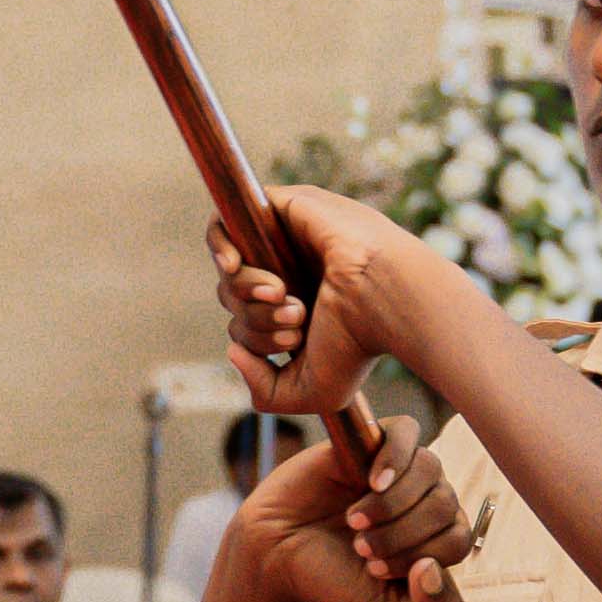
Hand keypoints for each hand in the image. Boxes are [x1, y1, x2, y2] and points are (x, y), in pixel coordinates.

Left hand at [212, 187, 475, 421]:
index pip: (246, 327)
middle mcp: (289, 275)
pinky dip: (219, 245)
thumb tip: (232, 352)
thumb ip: (264, 391)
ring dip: (247, 290)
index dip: (258, 341)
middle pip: (234, 300)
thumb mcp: (309, 392)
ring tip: (282, 293)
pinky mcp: (281, 209)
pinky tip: (231, 266)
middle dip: (257, 318)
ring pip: (231, 269)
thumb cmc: (358, 345)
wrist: (382, 298)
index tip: (298, 340)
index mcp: (295, 313)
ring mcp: (284, 242)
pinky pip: (225, 221)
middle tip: (297, 319)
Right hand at [234, 413, 477, 601]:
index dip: (420, 555)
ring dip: (393, 503)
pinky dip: (395, 457)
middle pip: (444, 504)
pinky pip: (406, 431)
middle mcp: (424, 500)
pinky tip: (372, 481)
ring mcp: (400, 469)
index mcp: (436, 539)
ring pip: (429, 468)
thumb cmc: (335, 582)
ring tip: (355, 521)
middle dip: (401, 534)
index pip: (457, 539)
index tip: (374, 570)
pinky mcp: (370, 441)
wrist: (277, 553)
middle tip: (360, 548)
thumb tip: (434, 569)